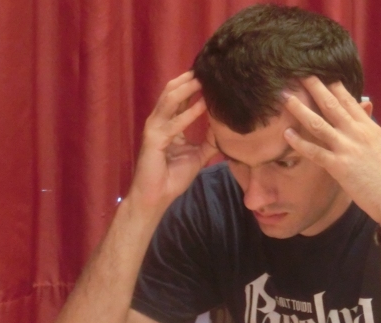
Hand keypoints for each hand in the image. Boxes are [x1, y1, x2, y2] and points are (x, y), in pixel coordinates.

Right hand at [128, 71, 217, 209]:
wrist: (155, 197)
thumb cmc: (172, 178)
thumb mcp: (198, 156)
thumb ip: (210, 141)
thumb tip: (226, 129)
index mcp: (169, 124)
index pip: (179, 98)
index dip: (193, 85)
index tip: (211, 74)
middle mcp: (160, 122)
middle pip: (172, 91)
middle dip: (189, 79)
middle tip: (208, 67)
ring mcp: (155, 129)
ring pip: (170, 100)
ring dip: (188, 88)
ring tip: (204, 78)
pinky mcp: (154, 140)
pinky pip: (174, 123)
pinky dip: (189, 113)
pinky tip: (204, 104)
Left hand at [282, 77, 380, 227]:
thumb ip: (367, 127)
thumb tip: (364, 108)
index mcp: (369, 127)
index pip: (348, 100)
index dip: (332, 85)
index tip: (319, 72)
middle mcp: (358, 133)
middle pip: (332, 105)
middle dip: (314, 87)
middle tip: (298, 73)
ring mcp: (348, 148)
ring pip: (319, 124)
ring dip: (300, 109)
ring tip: (285, 97)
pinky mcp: (339, 166)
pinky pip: (314, 151)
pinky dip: (299, 142)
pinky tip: (286, 134)